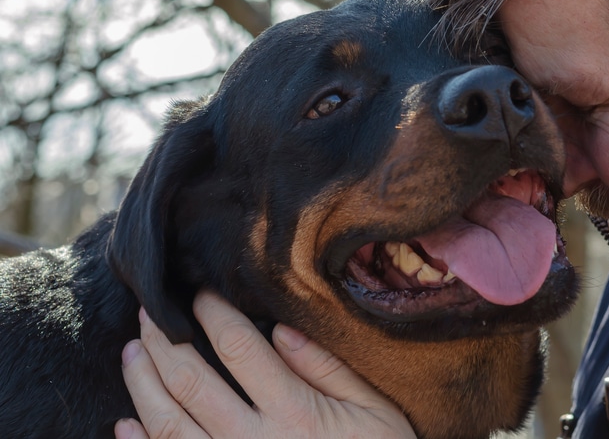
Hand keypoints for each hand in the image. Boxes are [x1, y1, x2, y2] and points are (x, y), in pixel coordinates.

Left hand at [115, 290, 415, 438]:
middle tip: (148, 313)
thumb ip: (328, 368)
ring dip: (141, 385)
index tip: (198, 293)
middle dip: (162, 342)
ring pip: (167, 425)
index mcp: (294, 410)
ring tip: (131, 353)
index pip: (238, 347)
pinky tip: (124, 423)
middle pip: (190, 382)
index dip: (211, 314)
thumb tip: (281, 330)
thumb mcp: (375, 409)